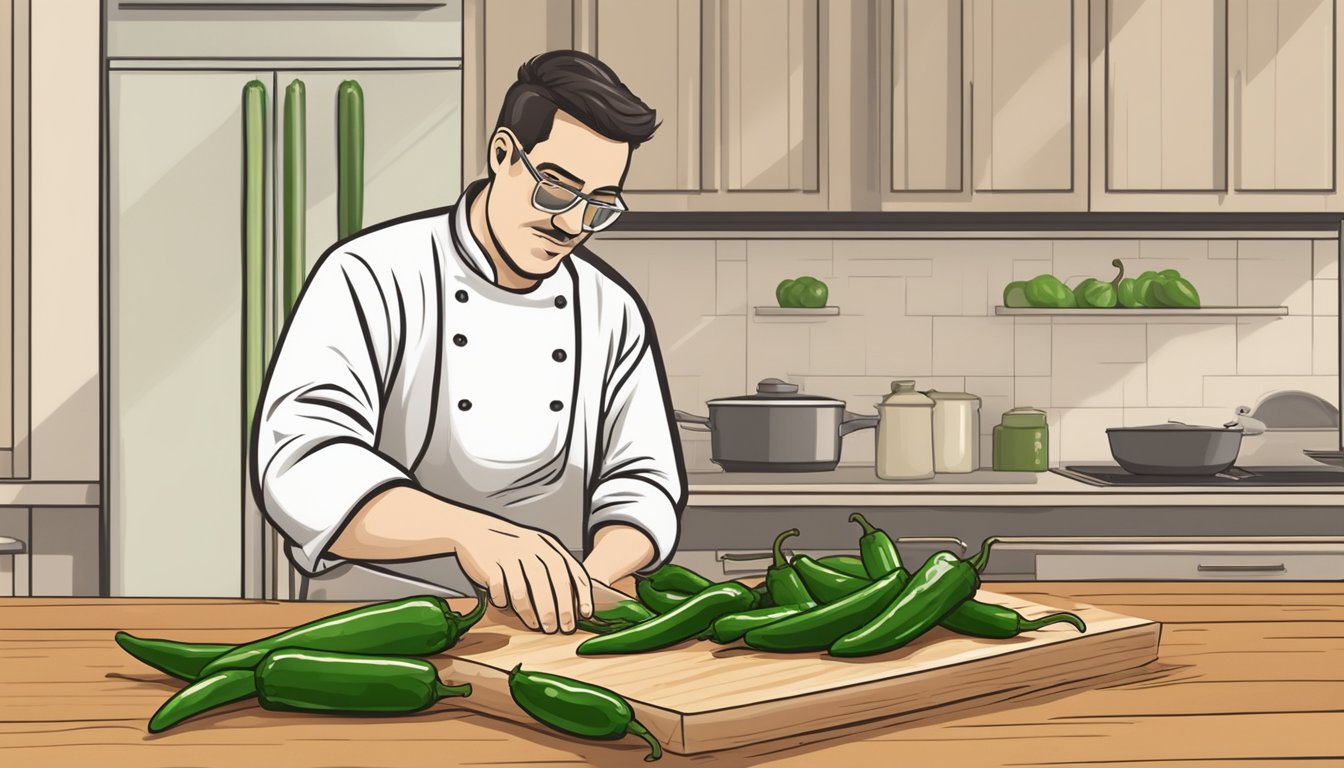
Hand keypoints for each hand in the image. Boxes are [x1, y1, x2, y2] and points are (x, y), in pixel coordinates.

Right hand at [450, 512, 593, 633]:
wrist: (474, 530)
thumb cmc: (511, 548)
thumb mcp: (536, 549)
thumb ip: (553, 570)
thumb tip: (572, 604)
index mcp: (548, 545)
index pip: (572, 570)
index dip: (582, 594)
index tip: (585, 614)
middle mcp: (532, 547)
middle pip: (552, 582)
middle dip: (560, 608)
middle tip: (563, 628)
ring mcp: (510, 554)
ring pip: (524, 590)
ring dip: (532, 612)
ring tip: (539, 626)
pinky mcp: (489, 562)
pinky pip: (499, 588)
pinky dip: (503, 601)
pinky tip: (506, 608)